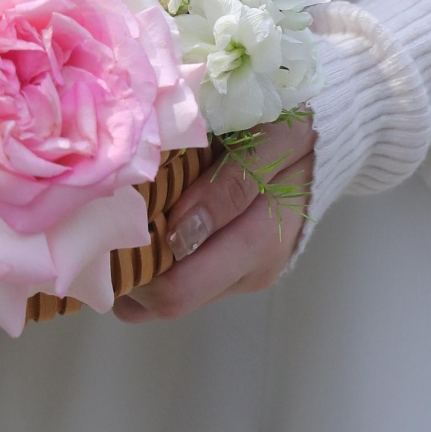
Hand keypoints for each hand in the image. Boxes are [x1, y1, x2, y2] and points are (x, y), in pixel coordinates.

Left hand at [113, 119, 314, 321]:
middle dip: (123, 272)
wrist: (335, 132)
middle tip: (95, 225)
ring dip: (135, 266)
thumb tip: (181, 232)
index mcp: (258, 244)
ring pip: (164, 297)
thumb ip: (230, 186)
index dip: (130, 271)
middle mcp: (248, 272)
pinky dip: (151, 258)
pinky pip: (178, 279)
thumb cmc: (297, 128)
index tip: (98, 232)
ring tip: (116, 220)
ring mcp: (240, 275)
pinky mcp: (232, 268)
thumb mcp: (271, 141)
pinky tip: (143, 221)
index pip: (176, 290)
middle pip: (161, 303)